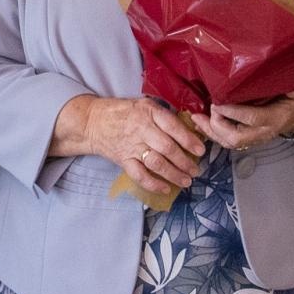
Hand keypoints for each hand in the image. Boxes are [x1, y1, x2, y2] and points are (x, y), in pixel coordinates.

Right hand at [83, 97, 205, 197]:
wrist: (93, 121)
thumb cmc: (124, 112)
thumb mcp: (145, 105)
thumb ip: (164, 116)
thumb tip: (193, 128)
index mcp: (148, 112)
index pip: (172, 126)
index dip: (188, 140)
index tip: (201, 151)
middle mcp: (141, 129)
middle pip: (167, 147)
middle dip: (184, 162)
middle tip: (196, 170)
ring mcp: (131, 146)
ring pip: (156, 163)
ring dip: (173, 174)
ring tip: (186, 181)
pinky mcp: (123, 160)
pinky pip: (139, 175)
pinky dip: (153, 184)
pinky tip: (165, 189)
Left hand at [193, 86, 293, 150]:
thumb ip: (283, 80)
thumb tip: (268, 65)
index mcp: (276, 117)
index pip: (252, 118)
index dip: (233, 112)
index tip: (217, 102)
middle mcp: (264, 132)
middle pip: (236, 137)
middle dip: (218, 125)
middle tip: (209, 107)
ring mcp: (256, 139)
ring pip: (230, 143)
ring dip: (211, 131)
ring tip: (196, 116)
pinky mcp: (249, 140)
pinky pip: (228, 142)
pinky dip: (212, 134)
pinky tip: (201, 123)